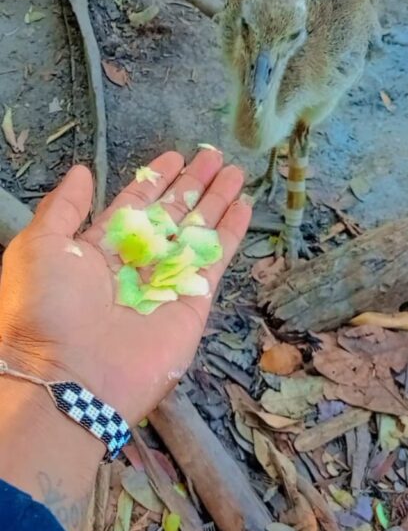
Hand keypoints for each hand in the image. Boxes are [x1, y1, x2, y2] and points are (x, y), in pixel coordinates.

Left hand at [0, 150, 250, 424]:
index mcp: (98, 249)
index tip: (176, 155)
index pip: (134, 206)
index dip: (155, 180)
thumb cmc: (45, 308)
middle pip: (171, 215)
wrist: (71, 375)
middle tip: (215, 155)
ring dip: (217, 201)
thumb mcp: (39, 246)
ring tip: (236, 170)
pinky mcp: (193, 302)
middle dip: (193, 185)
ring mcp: (166, 282)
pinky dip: (231, 232)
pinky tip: (244, 205)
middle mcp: (135, 264)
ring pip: (197, 232)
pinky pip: (215, 260)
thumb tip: (83, 172)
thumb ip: (64, 207)